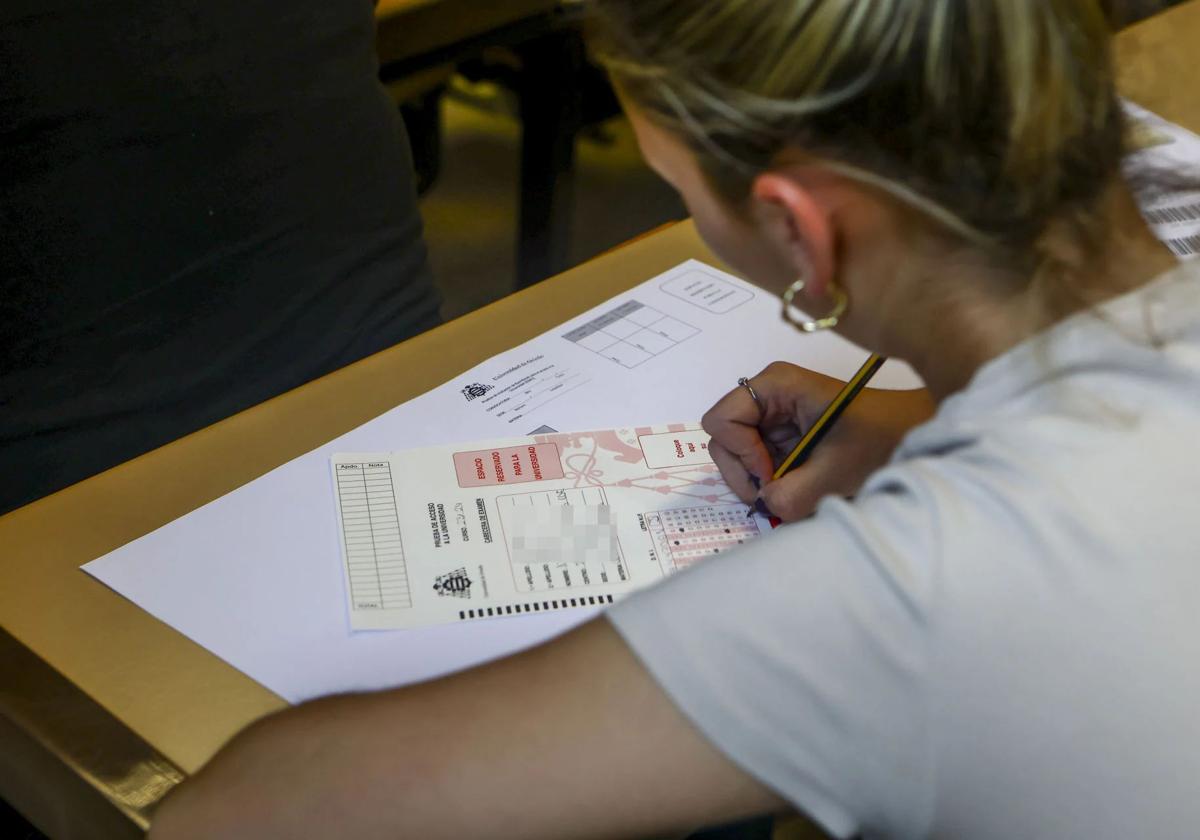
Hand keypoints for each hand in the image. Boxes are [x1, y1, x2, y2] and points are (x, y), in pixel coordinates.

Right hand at [702, 362, 934, 521]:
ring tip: (790, 490)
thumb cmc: (880, 439)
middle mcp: (768, 397)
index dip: (739, 453)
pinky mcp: (783, 437)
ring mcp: (774, 418)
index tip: (771, 473)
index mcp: (775, 385)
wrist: (914, 434)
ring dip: (758, 480)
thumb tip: (765, 507)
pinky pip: (758, 462)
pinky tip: (798, 485)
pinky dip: (771, 481)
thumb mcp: (835, 471)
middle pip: (724, 438)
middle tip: (775, 491)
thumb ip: (790, 495)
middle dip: (744, 471)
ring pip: (738, 455)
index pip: (721, 420)